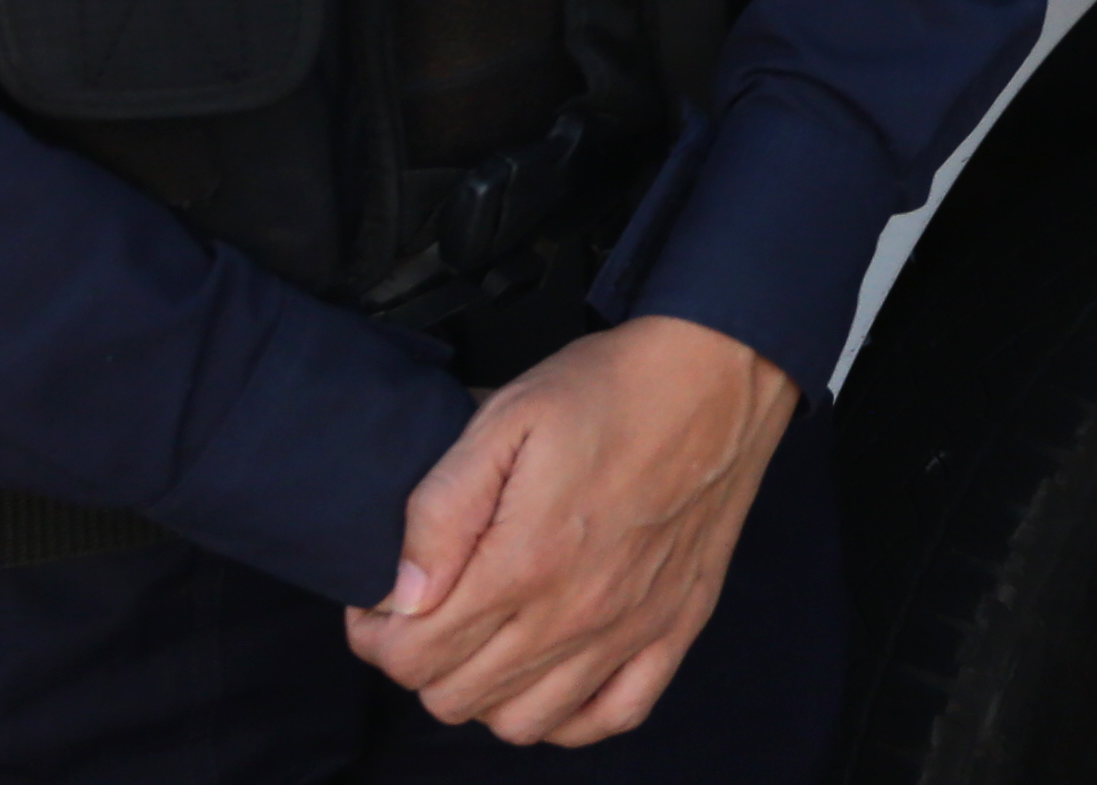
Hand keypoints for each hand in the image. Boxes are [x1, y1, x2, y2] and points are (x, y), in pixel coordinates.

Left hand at [346, 316, 796, 746]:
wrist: (720, 374)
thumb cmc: (611, 388)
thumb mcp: (506, 418)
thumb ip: (442, 509)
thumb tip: (403, 595)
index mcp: (525, 562)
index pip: (415, 657)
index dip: (376, 638)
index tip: (377, 608)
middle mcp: (575, 615)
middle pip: (456, 699)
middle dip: (420, 664)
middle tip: (424, 614)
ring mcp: (629, 631)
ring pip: (523, 723)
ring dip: (485, 693)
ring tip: (483, 640)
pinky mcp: (674, 629)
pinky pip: (609, 718)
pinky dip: (568, 714)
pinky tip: (552, 671)